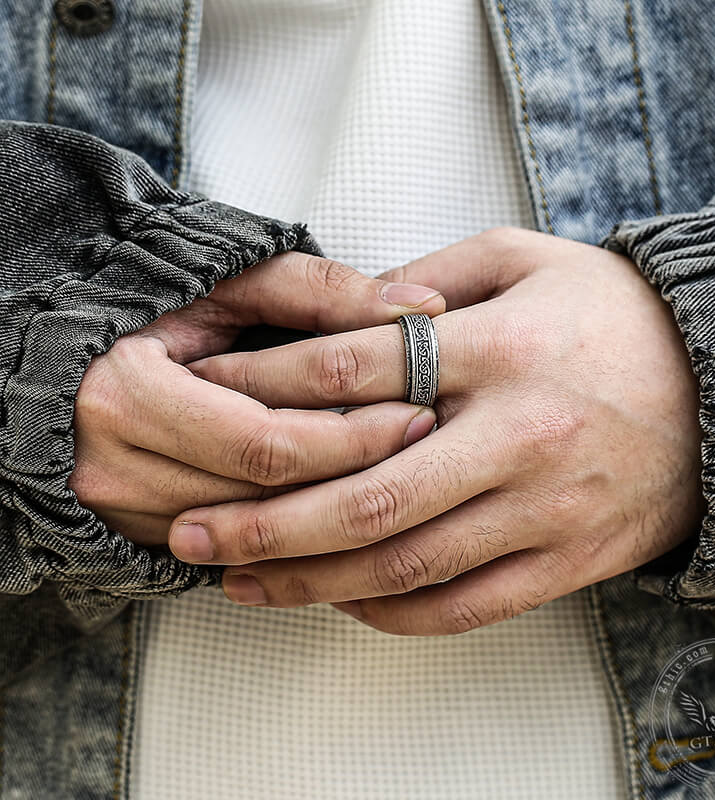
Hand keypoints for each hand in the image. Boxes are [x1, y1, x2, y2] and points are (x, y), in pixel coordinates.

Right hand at [68, 252, 443, 546]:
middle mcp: (111, 468)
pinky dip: (288, 528)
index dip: (351, 438)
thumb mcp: (230, 285)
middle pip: (264, 500)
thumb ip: (321, 290)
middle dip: (354, 477)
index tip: (417, 414)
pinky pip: (230, 547)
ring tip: (395, 469)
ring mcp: (117, 512)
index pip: (266, 445)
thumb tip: (420, 306)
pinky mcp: (133, 533)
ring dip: (327, 509)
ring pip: (252, 535)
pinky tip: (337, 499)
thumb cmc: (156, 307)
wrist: (69, 357)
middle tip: (423, 443)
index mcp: (127, 396)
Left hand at [173, 228, 704, 633]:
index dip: (267, 385)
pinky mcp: (568, 560)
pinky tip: (341, 598)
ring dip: (311, 579)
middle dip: (264, 519)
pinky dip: (391, 611)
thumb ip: (433, 280)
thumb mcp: (528, 260)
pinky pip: (465, 605)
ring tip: (240, 581)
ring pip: (407, 563)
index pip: (356, 370)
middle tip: (190, 531)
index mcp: (503, 347)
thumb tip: (350, 315)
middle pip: (366, 491)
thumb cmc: (613, 316)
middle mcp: (519, 434)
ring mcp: (545, 508)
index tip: (207, 397)